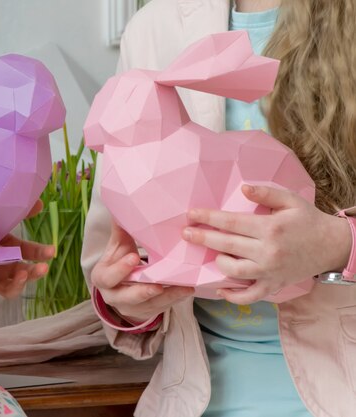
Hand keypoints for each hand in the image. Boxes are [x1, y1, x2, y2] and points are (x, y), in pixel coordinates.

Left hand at [0, 199, 54, 297]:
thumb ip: (17, 209)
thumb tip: (40, 203)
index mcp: (7, 247)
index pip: (29, 253)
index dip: (41, 254)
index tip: (52, 252)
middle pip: (21, 275)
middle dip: (34, 274)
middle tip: (41, 269)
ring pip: (4, 287)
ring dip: (17, 284)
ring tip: (22, 274)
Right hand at [91, 222, 193, 322]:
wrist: (121, 285)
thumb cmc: (120, 260)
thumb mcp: (118, 246)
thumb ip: (121, 230)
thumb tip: (122, 203)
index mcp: (102, 278)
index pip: (107, 277)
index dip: (120, 269)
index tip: (134, 257)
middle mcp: (113, 296)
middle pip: (126, 298)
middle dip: (142, 291)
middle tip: (158, 285)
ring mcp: (130, 307)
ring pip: (148, 305)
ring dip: (167, 297)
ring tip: (183, 287)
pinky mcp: (146, 312)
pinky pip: (161, 308)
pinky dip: (175, 299)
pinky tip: (187, 290)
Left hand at [183, 184, 350, 303]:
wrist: (332, 245)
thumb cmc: (308, 220)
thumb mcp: (291, 200)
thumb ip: (266, 193)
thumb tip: (243, 188)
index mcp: (270, 228)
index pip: (231, 223)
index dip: (208, 218)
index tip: (191, 214)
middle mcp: (268, 251)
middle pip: (227, 246)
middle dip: (202, 238)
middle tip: (185, 233)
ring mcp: (270, 271)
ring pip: (234, 272)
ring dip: (218, 263)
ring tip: (211, 255)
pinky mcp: (274, 285)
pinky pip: (250, 296)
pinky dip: (233, 296)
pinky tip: (220, 290)